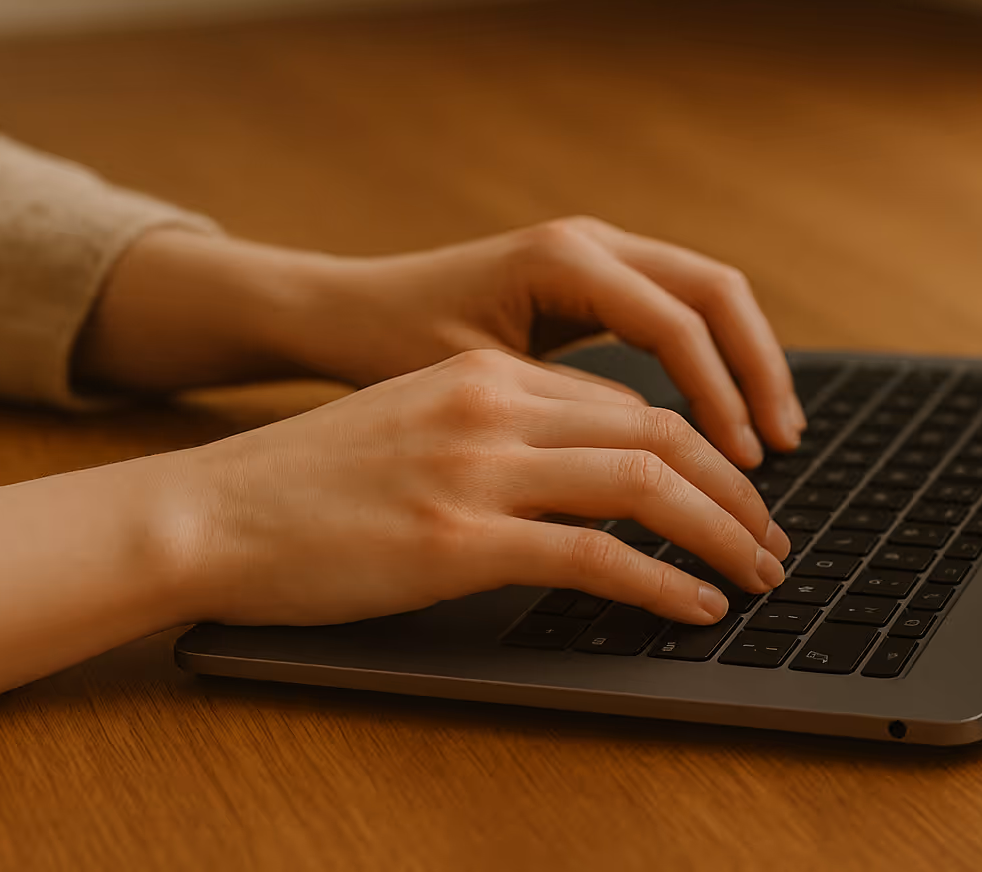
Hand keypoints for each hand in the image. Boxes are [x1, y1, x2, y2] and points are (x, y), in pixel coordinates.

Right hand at [168, 349, 789, 627]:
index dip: (698, 448)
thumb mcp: (411, 424)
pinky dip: (660, 583)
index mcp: (484, 375)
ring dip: (720, 532)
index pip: (625, 402)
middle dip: (733, 488)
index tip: (732, 490)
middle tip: (771, 537)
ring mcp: (477, 470)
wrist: (211, 511)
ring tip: (758, 574)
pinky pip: (595, 557)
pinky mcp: (459, 539)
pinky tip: (694, 606)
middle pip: (655, 433)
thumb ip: (495, 432)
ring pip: (644, 484)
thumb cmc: (305, 483)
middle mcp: (492, 406)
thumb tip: (580, 475)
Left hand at [271, 217, 803, 467]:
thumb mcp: (476, 388)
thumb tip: (649, 466)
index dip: (719, 397)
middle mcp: (589, 240)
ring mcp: (595, 251)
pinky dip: (711, 359)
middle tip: (781, 448)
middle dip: (759, 371)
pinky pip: (677, 308)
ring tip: (773, 439)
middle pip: (716, 291)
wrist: (343, 310)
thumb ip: (562, 415)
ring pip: (707, 295)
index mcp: (561, 258)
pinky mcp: (593, 278)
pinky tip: (723, 416)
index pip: (675, 323)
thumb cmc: (389, 347)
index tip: (741, 466)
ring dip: (746, 364)